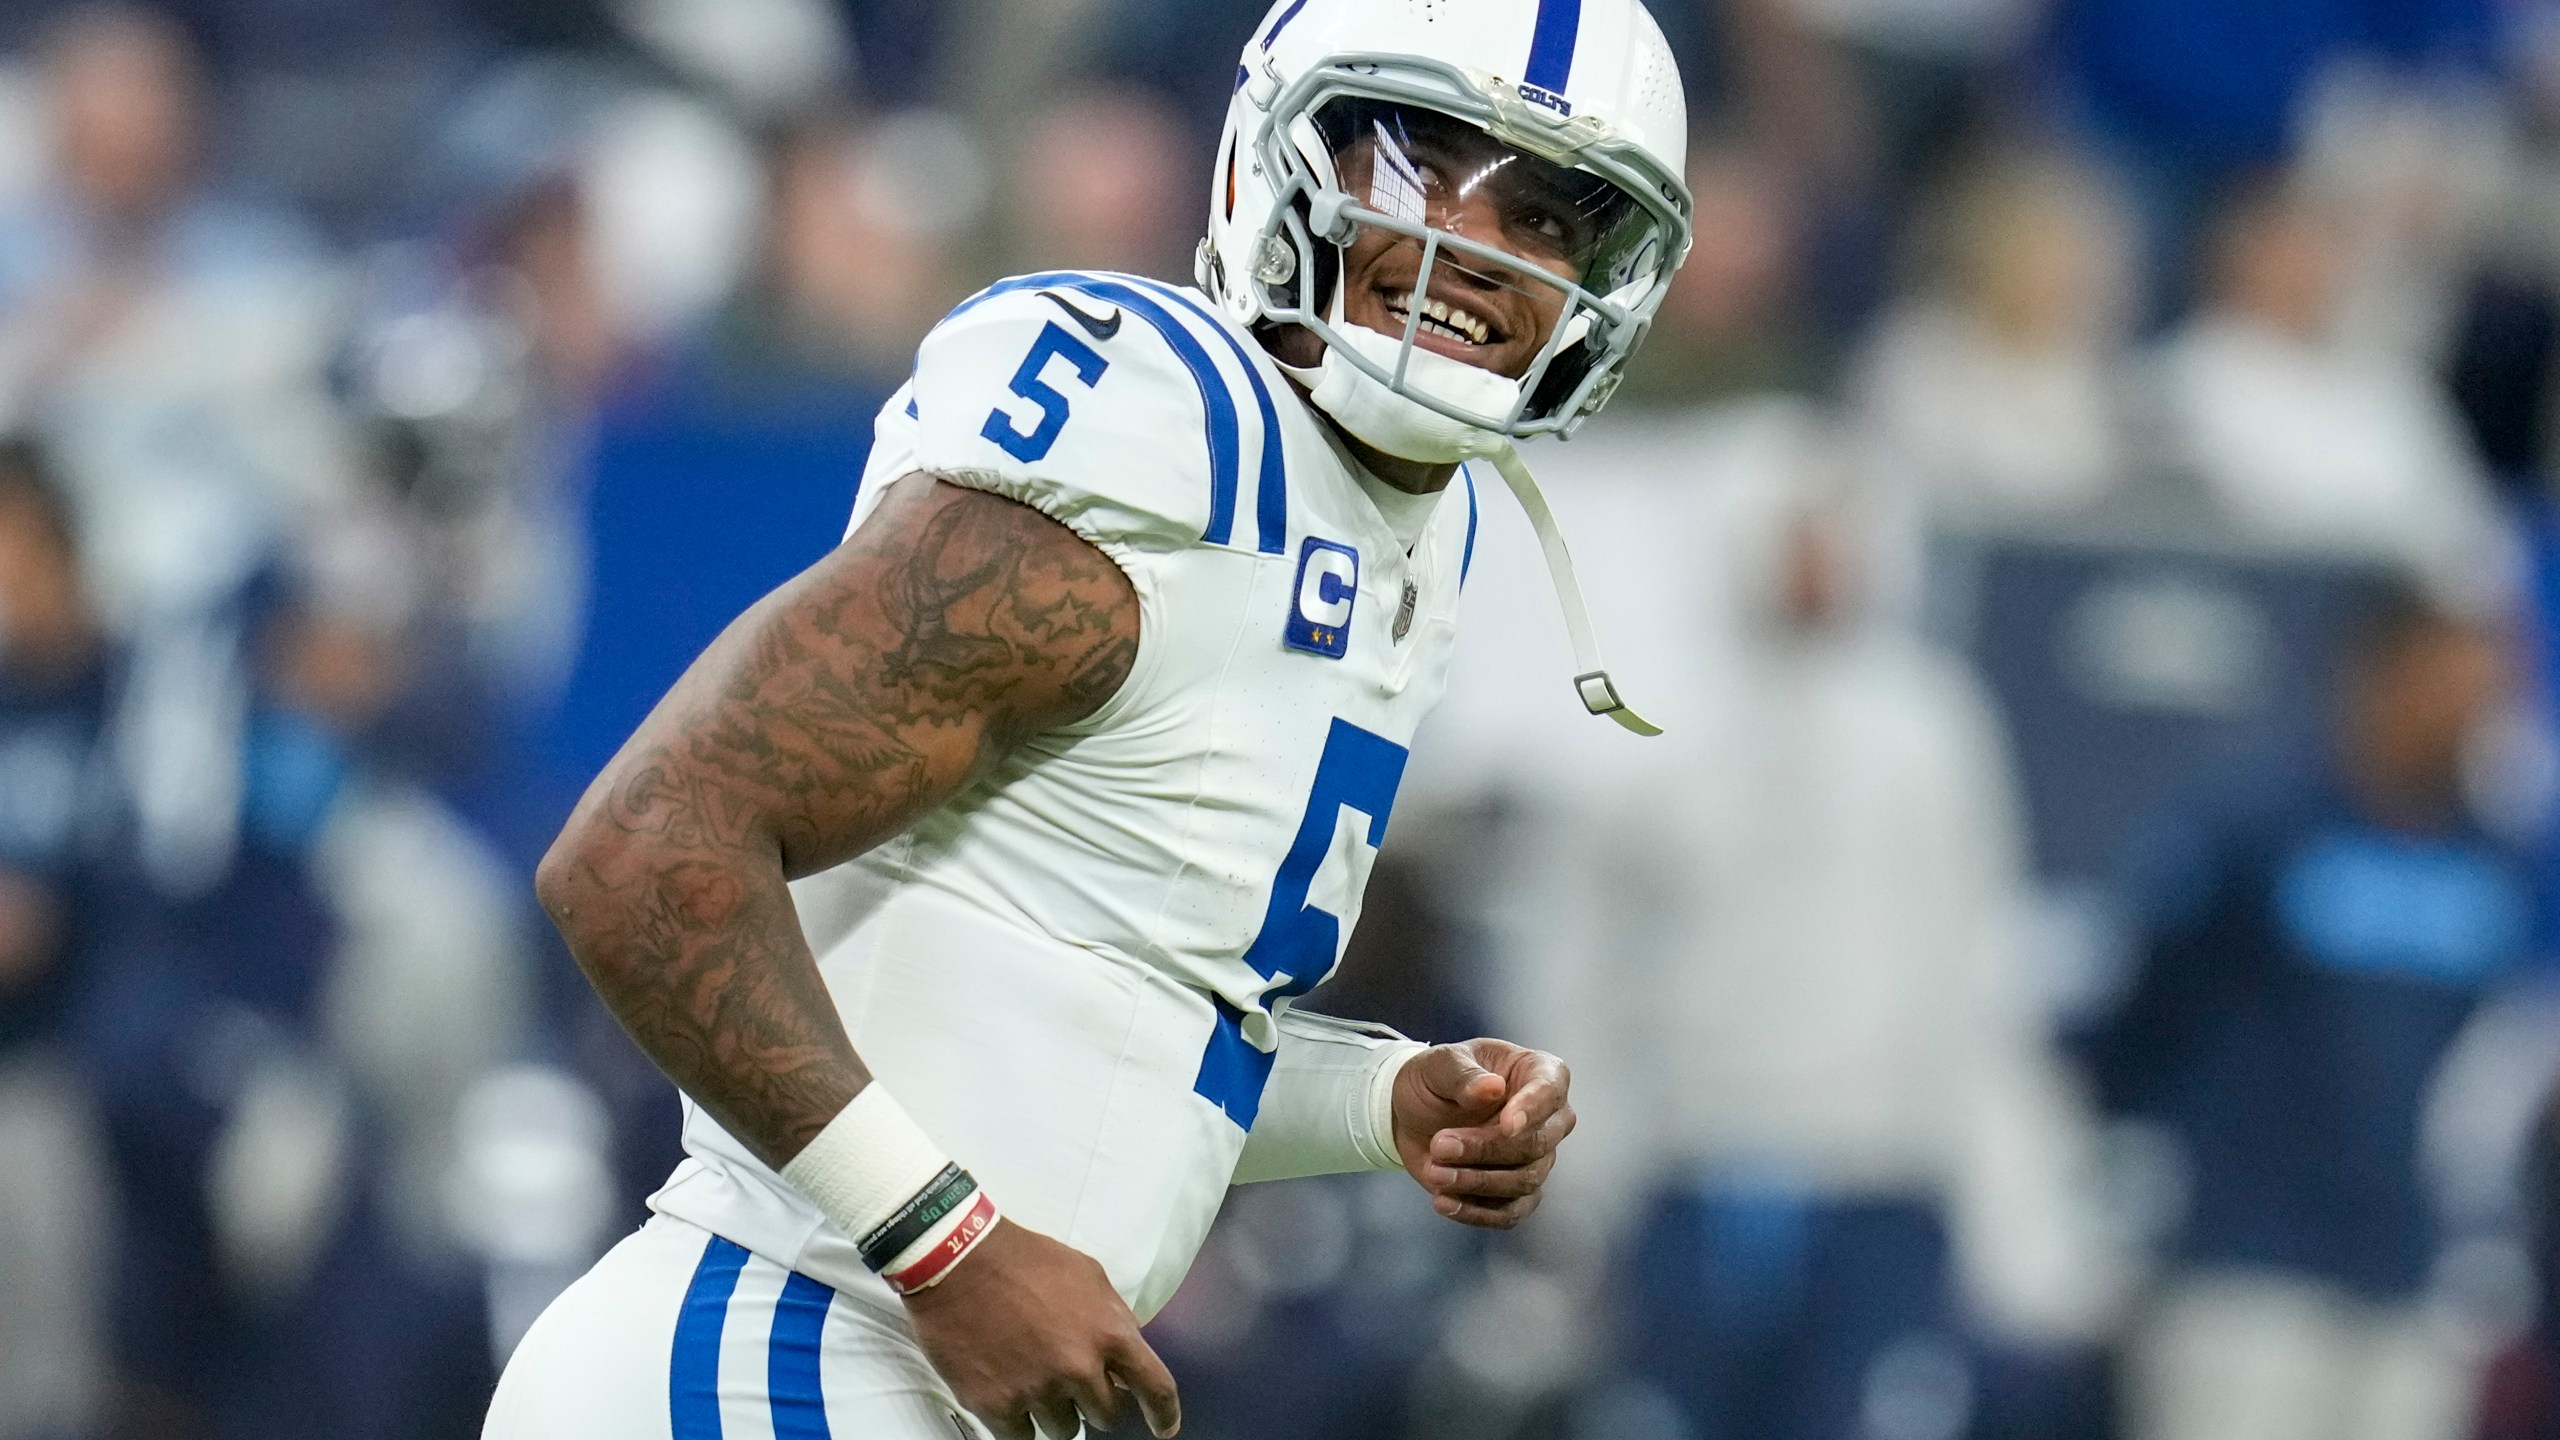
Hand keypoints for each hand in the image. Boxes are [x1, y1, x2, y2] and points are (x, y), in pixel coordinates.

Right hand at [903, 1219, 1179, 1438]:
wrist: (957, 1259)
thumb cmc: (1026, 1260)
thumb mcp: (1088, 1275)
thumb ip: (1114, 1318)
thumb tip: (1126, 1359)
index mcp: (1109, 1333)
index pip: (1156, 1387)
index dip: (1164, 1414)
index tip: (1164, 1428)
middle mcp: (1079, 1369)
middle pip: (1106, 1416)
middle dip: (1093, 1401)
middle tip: (1068, 1377)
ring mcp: (1037, 1391)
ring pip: (1064, 1429)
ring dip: (1054, 1410)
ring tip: (1031, 1374)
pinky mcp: (997, 1406)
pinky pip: (1022, 1437)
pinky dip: (1018, 1420)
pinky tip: (1008, 1390)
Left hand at [1390, 1039, 1574, 1228]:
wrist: (1414, 1113)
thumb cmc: (1435, 1078)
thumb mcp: (1438, 1064)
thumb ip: (1463, 1075)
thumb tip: (1492, 1088)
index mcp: (1538, 1072)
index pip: (1549, 1090)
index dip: (1531, 1110)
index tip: (1506, 1124)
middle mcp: (1548, 1117)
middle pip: (1538, 1143)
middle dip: (1487, 1149)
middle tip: (1440, 1145)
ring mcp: (1537, 1157)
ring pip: (1526, 1181)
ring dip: (1478, 1182)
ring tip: (1435, 1173)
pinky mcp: (1516, 1191)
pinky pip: (1511, 1212)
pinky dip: (1478, 1212)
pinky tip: (1443, 1202)